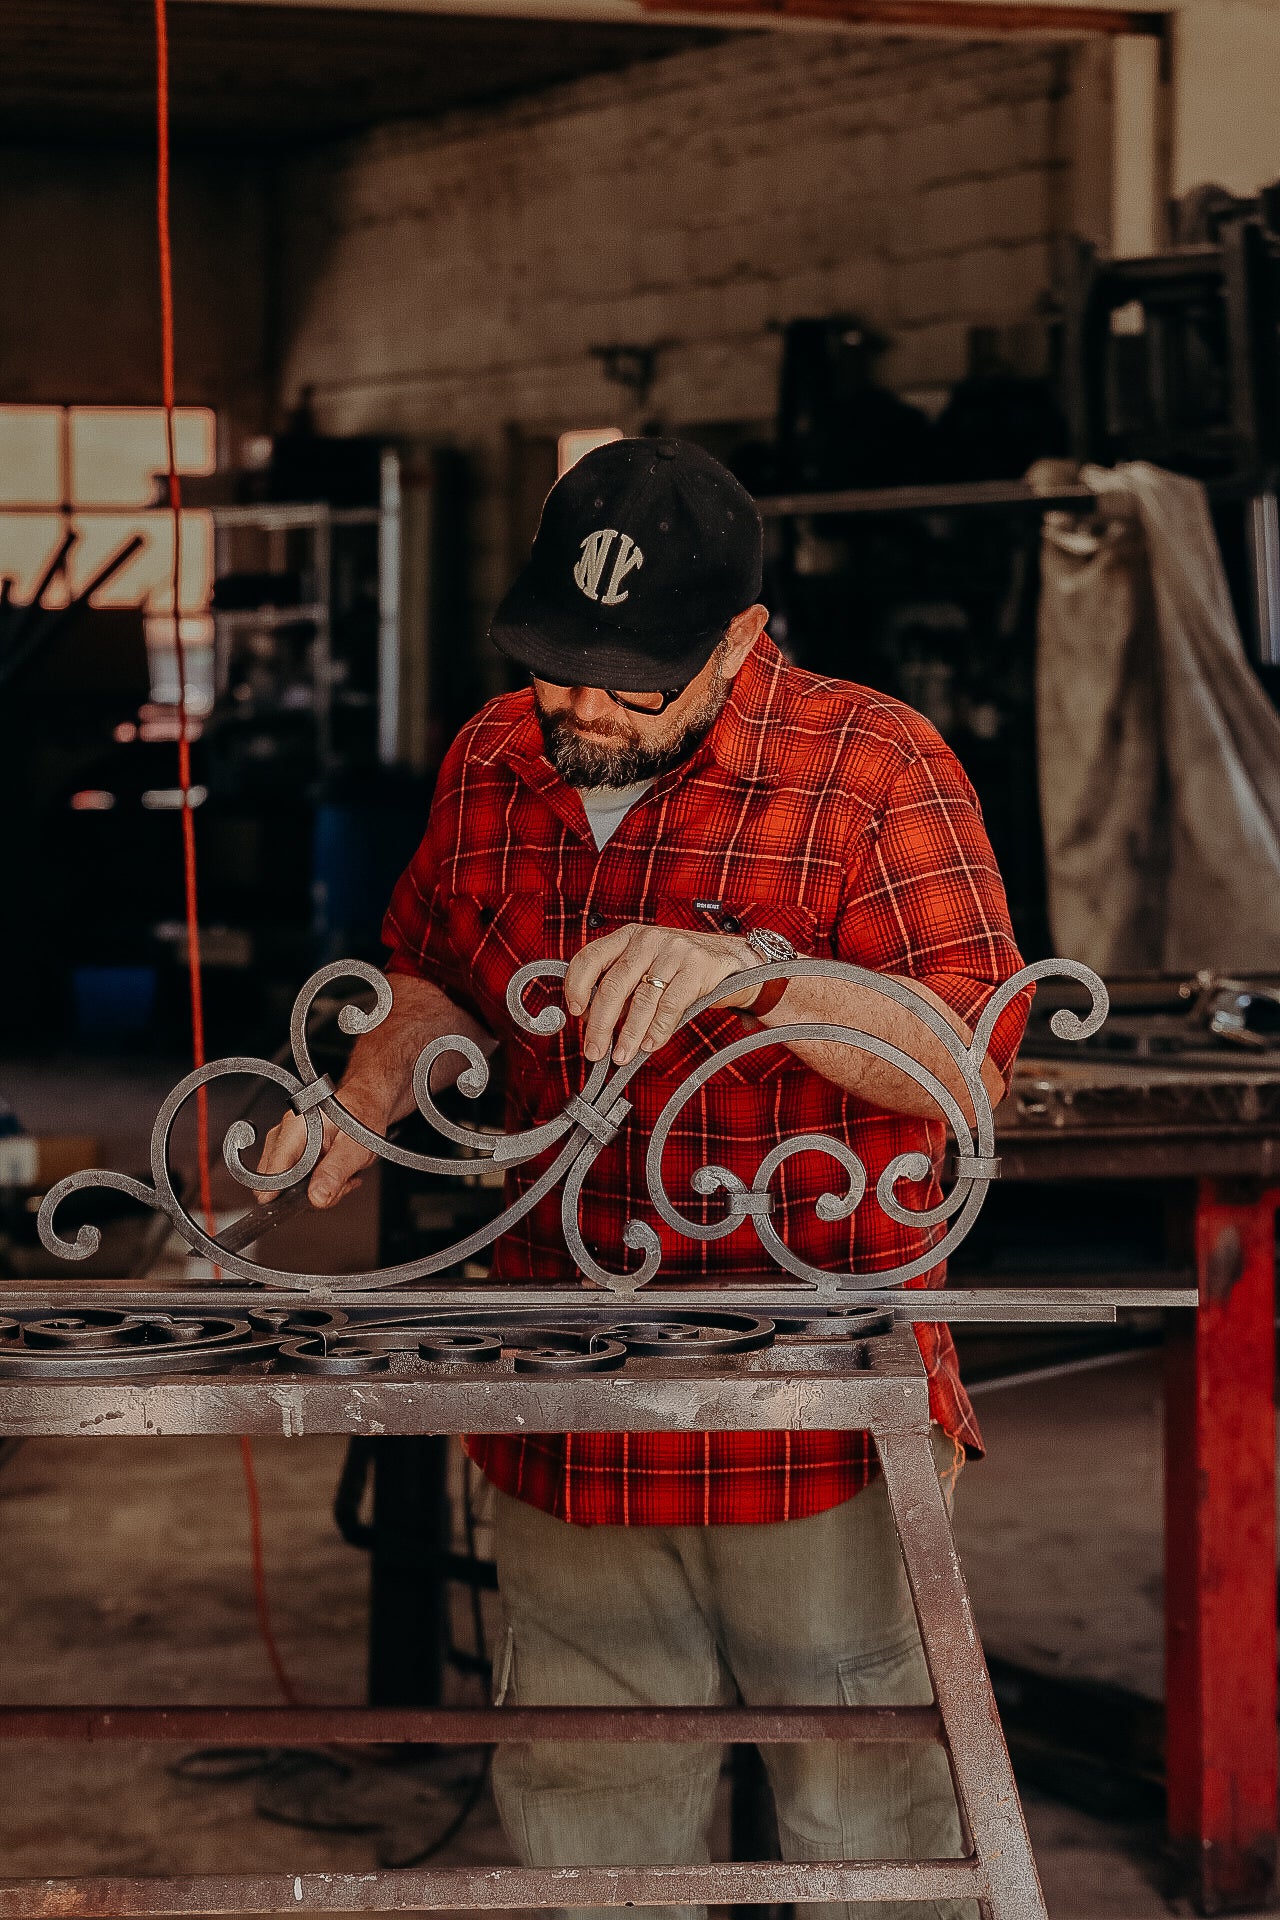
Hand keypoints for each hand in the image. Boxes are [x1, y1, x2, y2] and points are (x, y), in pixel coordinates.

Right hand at [254, 1085, 385, 1208]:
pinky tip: (336, 1174)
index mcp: (295, 1129)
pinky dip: (318, 1182)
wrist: (367, 1100)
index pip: (273, 1169)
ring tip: (340, 1175)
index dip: (279, 1192)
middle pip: (279, 1182)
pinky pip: (297, 1179)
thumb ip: (335, 1172)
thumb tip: (316, 1198)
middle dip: (309, 1192)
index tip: (293, 1205)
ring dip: (317, 1187)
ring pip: (289, 1184)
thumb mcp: (355, 1146)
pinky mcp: (294, 1152)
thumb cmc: (362, 1114)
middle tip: (337, 1184)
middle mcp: (285, 1134)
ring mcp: (287, 1143)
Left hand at [564, 924, 759, 1065]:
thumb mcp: (646, 966)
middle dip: (600, 1024)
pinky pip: (670, 1005)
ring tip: (622, 1055)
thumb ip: (620, 986)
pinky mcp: (696, 967)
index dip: (576, 987)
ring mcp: (673, 951)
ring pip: (642, 999)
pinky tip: (649, 1044)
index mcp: (627, 936)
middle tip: (594, 1050)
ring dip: (629, 1034)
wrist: (730, 959)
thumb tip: (591, 1019)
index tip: (575, 1014)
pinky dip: (657, 1030)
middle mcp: (647, 939)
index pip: (590, 958)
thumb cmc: (679, 967)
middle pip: (613, 985)